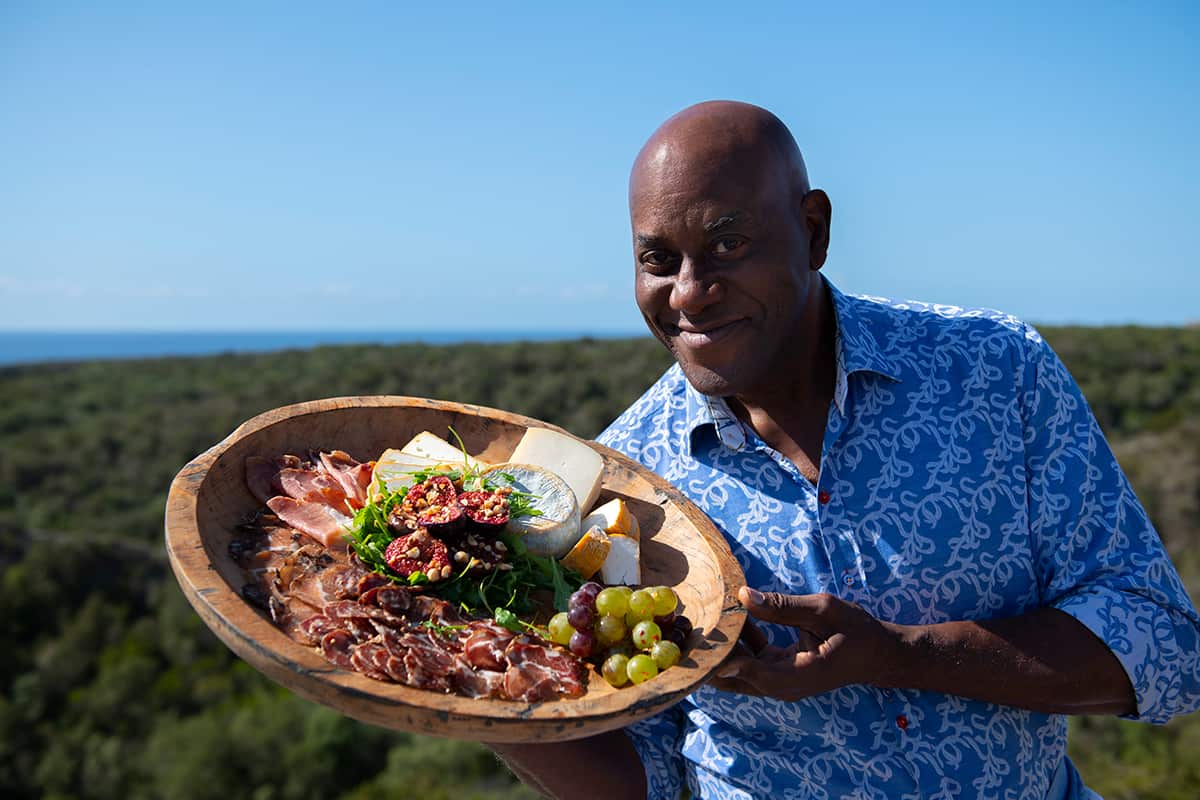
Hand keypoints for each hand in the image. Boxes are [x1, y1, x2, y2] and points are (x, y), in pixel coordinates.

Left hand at [708, 587, 902, 701]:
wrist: (878, 654)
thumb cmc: (856, 630)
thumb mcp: (822, 610)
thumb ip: (782, 607)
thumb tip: (744, 596)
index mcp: (799, 675)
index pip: (751, 672)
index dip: (723, 657)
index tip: (701, 637)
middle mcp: (785, 685)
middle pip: (736, 678)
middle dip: (713, 655)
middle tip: (688, 628)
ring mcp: (781, 681)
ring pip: (739, 671)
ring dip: (724, 648)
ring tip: (704, 618)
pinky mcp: (780, 671)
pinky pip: (751, 661)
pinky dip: (740, 643)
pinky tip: (733, 616)